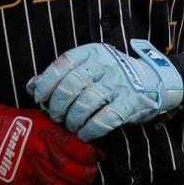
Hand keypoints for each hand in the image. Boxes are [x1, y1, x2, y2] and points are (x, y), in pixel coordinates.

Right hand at [0, 77, 97, 184]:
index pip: (80, 149)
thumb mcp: (40, 119)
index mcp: (47, 134)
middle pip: (76, 173)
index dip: (92, 156)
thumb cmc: (10, 124)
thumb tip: (86, 145)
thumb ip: (63, 132)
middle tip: (89, 175)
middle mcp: (41, 154)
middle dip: (88, 177)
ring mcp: (31, 173)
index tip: (95, 157)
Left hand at [27, 40, 183, 141]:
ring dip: (73, 119)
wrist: (152, 79)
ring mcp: (119, 83)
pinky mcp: (131, 102)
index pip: (62, 64)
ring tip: (71, 125)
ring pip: (86, 103)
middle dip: (59, 105)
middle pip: (71, 85)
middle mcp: (104, 64)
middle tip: (56, 116)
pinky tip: (84, 133)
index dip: (46, 82)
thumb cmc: (110, 75)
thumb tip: (31, 86)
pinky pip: (105, 119)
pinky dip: (90, 129)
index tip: (40, 97)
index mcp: (91, 51)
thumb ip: (60, 74)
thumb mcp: (87, 66)